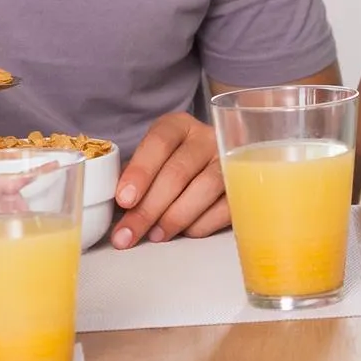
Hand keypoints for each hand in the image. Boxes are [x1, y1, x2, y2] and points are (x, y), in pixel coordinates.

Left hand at [113, 109, 229, 247]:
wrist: (213, 164)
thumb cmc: (172, 165)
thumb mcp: (152, 161)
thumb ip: (134, 178)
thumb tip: (116, 210)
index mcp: (178, 126)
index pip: (159, 142)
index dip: (140, 171)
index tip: (124, 200)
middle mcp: (206, 138)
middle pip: (178, 172)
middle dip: (149, 208)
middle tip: (128, 233)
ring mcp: (229, 161)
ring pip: (204, 188)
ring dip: (175, 217)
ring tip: (155, 235)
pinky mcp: (244, 186)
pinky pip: (224, 207)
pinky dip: (201, 224)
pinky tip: (184, 232)